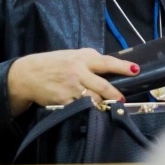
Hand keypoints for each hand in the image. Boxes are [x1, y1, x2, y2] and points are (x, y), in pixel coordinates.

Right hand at [7, 48, 139, 115]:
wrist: (29, 75)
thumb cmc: (55, 63)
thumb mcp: (73, 55)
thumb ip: (91, 59)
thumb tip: (111, 65)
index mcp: (83, 59)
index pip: (107, 62)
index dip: (122, 67)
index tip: (136, 70)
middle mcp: (78, 73)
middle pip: (103, 86)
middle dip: (115, 94)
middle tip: (122, 98)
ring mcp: (71, 88)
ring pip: (94, 99)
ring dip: (101, 102)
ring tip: (105, 103)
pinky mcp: (64, 101)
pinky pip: (81, 108)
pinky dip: (87, 108)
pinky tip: (88, 108)